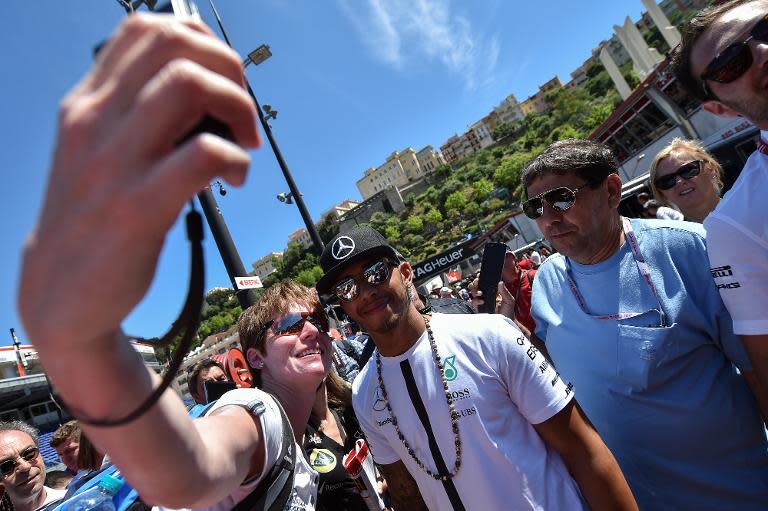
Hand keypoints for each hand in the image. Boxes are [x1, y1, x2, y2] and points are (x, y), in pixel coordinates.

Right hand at [19, 14, 259, 349]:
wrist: (60, 291)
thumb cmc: (96, 216)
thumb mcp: (101, 150)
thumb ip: (138, 113)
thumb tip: (208, 89)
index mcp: (88, 103)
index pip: (147, 28)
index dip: (202, 43)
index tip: (222, 83)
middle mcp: (95, 121)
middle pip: (175, 45)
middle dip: (230, 70)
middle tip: (242, 115)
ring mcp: (114, 163)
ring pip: (188, 85)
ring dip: (238, 108)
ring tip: (245, 144)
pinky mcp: (137, 208)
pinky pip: (203, 155)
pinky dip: (236, 159)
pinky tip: (234, 179)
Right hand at [469, 277, 515, 318]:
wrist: (505, 323)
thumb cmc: (508, 313)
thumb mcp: (509, 300)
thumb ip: (505, 292)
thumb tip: (500, 282)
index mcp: (493, 292)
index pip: (485, 283)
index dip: (482, 279)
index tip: (481, 276)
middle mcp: (486, 296)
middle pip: (477, 286)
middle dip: (476, 282)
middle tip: (478, 282)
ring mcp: (481, 302)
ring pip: (473, 293)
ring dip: (475, 290)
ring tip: (480, 293)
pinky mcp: (478, 309)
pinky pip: (473, 302)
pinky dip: (476, 300)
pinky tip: (482, 301)